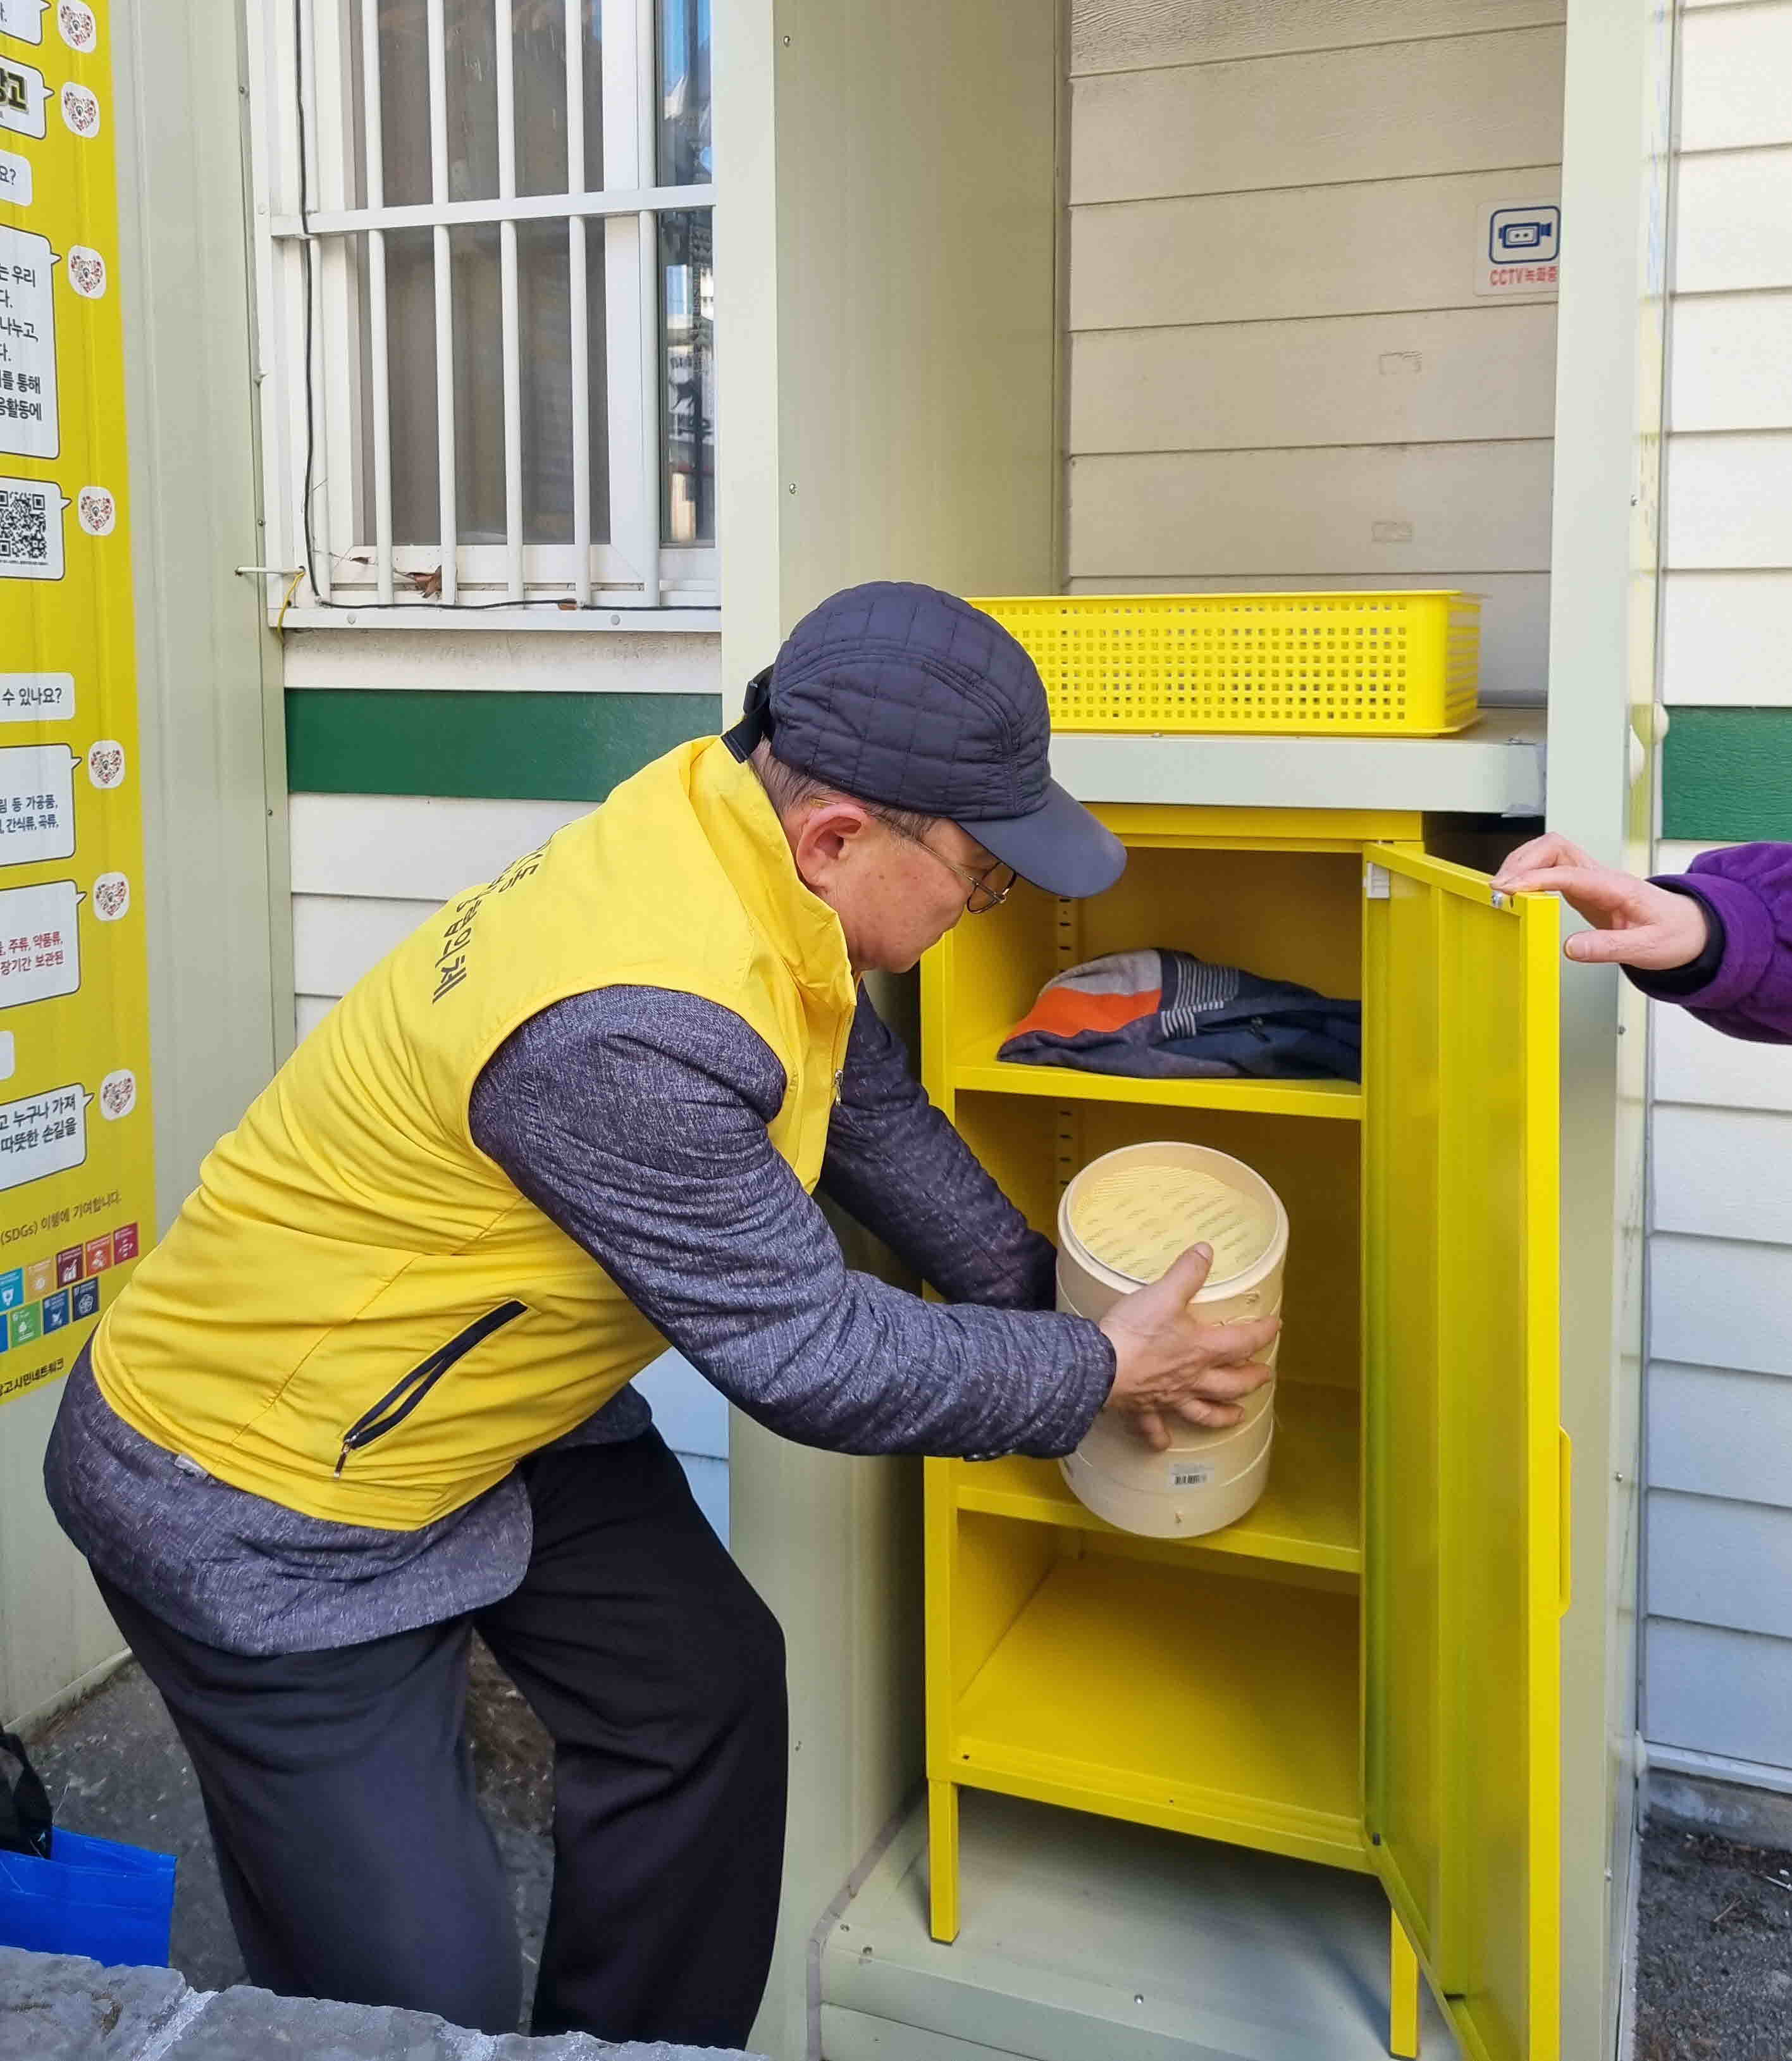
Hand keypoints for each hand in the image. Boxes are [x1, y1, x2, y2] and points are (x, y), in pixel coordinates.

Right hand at [1098, 1243, 1278, 1451]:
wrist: (1098, 1367)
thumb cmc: (1134, 1332)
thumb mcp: (1163, 1293)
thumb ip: (1187, 1273)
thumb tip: (1206, 1251)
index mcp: (1202, 1349)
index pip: (1243, 1341)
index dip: (1263, 1333)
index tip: (1275, 1326)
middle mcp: (1193, 1378)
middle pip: (1232, 1383)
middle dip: (1251, 1379)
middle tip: (1264, 1375)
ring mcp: (1170, 1397)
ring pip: (1204, 1411)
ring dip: (1223, 1415)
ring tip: (1237, 1416)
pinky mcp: (1145, 1409)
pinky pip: (1154, 1429)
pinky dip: (1160, 1437)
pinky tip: (1164, 1444)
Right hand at [1491, 834, 1709, 970]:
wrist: (1692, 930)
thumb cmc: (1675, 935)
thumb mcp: (1647, 948)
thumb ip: (1608, 947)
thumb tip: (1569, 947)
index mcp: (1616, 887)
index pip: (1569, 872)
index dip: (1535, 878)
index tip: (1509, 889)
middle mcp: (1601, 876)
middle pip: (1555, 847)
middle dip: (1522, 861)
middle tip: (1500, 888)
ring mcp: (1592, 879)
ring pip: (1550, 853)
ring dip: (1522, 864)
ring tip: (1502, 889)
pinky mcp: (1585, 888)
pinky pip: (1552, 869)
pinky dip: (1529, 875)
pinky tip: (1518, 892)